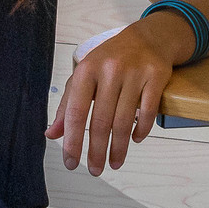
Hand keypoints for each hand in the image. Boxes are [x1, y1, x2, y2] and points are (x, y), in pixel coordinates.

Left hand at [46, 23, 173, 175]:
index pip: (76, 112)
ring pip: (124, 121)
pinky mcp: (156, 76)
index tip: (71, 162)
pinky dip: (141, 130)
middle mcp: (110, 70)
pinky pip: (147, 111)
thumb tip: (52, 135)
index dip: (72, 141)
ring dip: (118, 147)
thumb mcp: (85, 76)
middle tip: (95, 170)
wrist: (147, 37)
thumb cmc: (110, 60)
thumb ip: (68, 105)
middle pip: (101, 121)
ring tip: (115, 162)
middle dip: (96, 151)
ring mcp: (135, 73)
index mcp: (87, 70)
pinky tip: (135, 140)